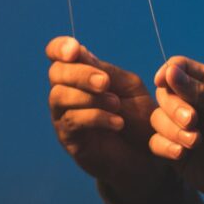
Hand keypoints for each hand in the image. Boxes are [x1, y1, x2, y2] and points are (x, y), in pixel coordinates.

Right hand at [46, 36, 167, 203]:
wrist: (148, 156)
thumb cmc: (138, 117)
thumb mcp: (128, 87)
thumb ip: (105, 71)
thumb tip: (80, 53)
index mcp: (80, 73)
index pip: (56, 54)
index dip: (59, 48)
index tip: (74, 50)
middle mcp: (66, 92)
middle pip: (56, 73)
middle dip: (80, 74)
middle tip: (104, 83)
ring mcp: (63, 115)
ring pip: (59, 96)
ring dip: (89, 97)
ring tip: (116, 104)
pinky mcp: (68, 138)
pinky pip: (72, 121)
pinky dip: (96, 117)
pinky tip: (117, 122)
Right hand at [149, 56, 203, 203]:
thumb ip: (200, 93)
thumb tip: (169, 71)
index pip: (180, 67)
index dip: (168, 72)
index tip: (163, 82)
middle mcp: (194, 104)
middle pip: (165, 93)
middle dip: (174, 107)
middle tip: (192, 121)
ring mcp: (184, 128)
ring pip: (158, 118)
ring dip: (171, 129)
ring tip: (194, 142)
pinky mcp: (177, 151)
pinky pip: (156, 143)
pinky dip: (165, 146)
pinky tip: (182, 154)